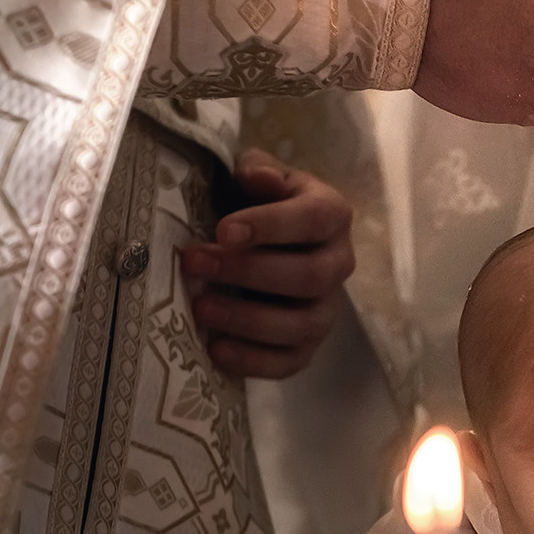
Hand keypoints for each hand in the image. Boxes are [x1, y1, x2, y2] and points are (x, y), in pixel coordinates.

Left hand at [181, 152, 353, 378]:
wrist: (261, 240)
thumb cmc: (256, 202)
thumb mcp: (256, 177)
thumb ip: (257, 171)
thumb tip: (256, 177)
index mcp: (331, 215)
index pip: (312, 221)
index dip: (270, 227)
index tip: (223, 231)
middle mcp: (338, 263)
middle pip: (308, 276)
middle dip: (248, 272)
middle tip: (194, 263)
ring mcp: (326, 309)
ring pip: (302, 324)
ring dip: (248, 319)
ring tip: (201, 310)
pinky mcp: (308, 346)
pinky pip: (290, 362)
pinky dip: (254, 361)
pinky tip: (216, 350)